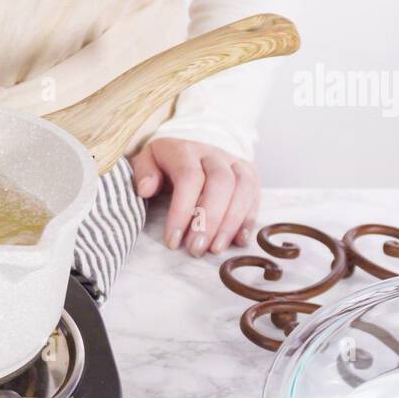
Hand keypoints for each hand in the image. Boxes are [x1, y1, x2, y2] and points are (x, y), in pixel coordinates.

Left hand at [130, 138, 259, 256]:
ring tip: (216, 249)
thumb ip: (143, 173)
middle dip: (209, 220)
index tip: (172, 241)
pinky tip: (239, 241)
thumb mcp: (146, 162)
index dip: (182, 211)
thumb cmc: (163, 164)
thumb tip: (146, 189)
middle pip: (221, 183)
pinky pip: (255, 194)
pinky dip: (249, 220)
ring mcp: (234, 162)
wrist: (189, 148)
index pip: (189, 178)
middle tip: (196, 249)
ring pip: (243, 188)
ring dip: (231, 223)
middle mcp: (213, 153)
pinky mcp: (249, 173)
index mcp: (185, 150)